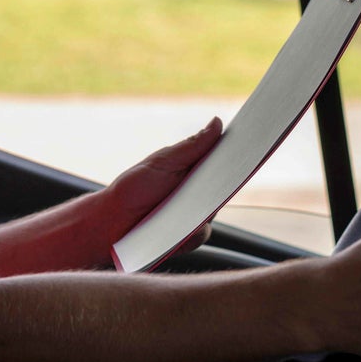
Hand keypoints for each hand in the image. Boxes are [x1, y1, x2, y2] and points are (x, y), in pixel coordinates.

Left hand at [99, 117, 223, 251]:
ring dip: (208, 204)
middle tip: (233, 166)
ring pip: (214, 210)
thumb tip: (217, 123)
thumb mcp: (163, 161)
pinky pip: (202, 232)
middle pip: (223, 186)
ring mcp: (194, 217)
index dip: (235, 154)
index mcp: (192, 171)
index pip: (220, 161)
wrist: (111, 221)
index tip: (249, 143)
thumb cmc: (134, 187)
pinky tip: (183, 222)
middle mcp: (197, 194)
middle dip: (230, 177)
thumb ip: (192, 146)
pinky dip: (195, 228)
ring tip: (196, 196)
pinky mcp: (188, 238)